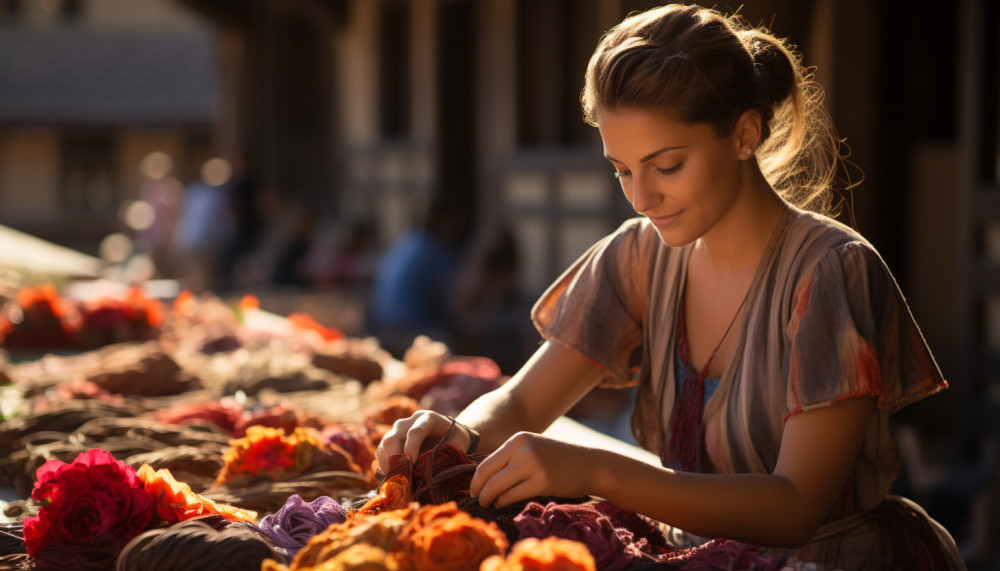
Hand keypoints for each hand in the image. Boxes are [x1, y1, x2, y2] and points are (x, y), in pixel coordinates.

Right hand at [376, 410, 473, 471]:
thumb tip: (433, 472)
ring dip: (388, 465)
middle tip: (403, 477)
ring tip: (399, 480)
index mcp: (428, 418)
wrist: (449, 431)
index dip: (411, 448)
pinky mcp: (392, 440)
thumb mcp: (458, 444)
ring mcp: (398, 430)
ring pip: (384, 445)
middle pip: (393, 438)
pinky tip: (394, 477)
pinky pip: (382, 452)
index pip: (415, 431)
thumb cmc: (455, 439)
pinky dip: (385, 466)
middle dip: (395, 459)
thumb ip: (447, 454)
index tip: (412, 464)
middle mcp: (409, 421)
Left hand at [469, 432, 595, 507]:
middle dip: (479, 491)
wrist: (589, 464)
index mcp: (517, 439)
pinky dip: (503, 502)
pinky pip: (512, 496)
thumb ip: (510, 457)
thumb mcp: (532, 448)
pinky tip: (503, 503)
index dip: (475, 480)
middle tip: (478, 500)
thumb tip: (482, 476)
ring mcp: (532, 465)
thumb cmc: (558, 459)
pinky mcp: (542, 482)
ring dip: (489, 498)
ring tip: (490, 503)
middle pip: (487, 475)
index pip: (485, 462)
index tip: (474, 490)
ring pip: (497, 487)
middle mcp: (522, 449)